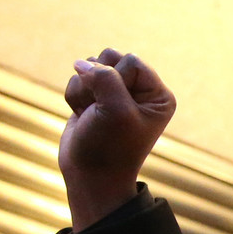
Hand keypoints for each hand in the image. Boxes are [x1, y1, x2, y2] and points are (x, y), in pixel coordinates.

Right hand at [60, 49, 175, 229]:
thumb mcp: (115, 109)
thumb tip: (81, 63)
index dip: (117, 78)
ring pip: (90, 66)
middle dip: (97, 81)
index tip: (117, 106)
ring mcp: (115, 94)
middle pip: (110, 57)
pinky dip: (75, 97)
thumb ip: (103, 77)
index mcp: (157, 95)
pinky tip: (83, 116)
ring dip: (84, 91)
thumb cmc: (109, 147)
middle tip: (101, 110)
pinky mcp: (94, 98)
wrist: (90, 175)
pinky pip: (77, 80)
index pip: (132, 61)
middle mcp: (139, 92)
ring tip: (92, 115)